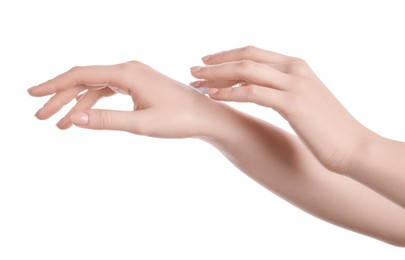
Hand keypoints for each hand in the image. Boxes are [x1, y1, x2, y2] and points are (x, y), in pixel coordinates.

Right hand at [28, 61, 222, 138]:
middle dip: (61, 98)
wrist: (206, 117)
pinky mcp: (139, 86)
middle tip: (41, 117)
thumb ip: (106, 120)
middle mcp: (128, 70)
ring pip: (96, 88)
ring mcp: (134, 77)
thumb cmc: (180, 120)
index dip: (54, 85)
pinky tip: (85, 118)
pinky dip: (95, 105)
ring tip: (60, 125)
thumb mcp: (141, 124)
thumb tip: (73, 119)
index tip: (33, 95)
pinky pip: (109, 93)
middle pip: (85, 81)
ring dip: (77, 105)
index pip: (81, 75)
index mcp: (127, 73)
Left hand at [190, 46, 375, 171]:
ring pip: (245, 71)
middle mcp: (294, 69)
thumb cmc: (327, 128)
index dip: (228, 55)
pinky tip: (213, 96)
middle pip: (246, 57)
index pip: (254, 52)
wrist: (353, 146)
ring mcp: (293, 84)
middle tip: (193, 69)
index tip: (208, 62)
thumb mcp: (305, 100)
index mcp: (297, 66)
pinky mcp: (291, 103)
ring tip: (196, 82)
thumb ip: (284, 90)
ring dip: (217, 76)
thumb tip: (261, 91)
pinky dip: (229, 92)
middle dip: (216, 63)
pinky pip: (251, 92)